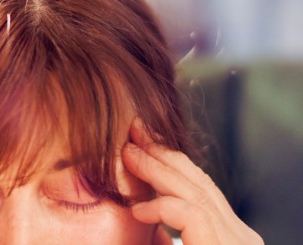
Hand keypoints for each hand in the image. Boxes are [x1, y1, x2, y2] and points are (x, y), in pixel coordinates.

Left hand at [122, 119, 262, 244]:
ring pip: (195, 193)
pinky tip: (138, 209)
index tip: (139, 147)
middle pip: (199, 182)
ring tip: (128, 155)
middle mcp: (238, 235)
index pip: (200, 188)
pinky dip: (163, 206)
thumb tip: (138, 210)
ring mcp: (237, 242)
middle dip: (162, 154)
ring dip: (157, 170)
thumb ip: (164, 236)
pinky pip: (192, 215)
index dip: (169, 163)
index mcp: (229, 235)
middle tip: (134, 132)